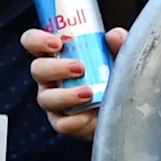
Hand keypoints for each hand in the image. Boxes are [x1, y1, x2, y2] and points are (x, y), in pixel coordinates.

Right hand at [22, 24, 123, 140]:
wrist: (127, 111)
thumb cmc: (114, 78)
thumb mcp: (119, 57)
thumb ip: (118, 44)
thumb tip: (114, 36)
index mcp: (55, 56)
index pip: (32, 42)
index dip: (37, 40)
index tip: (58, 43)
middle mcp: (49, 78)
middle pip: (37, 69)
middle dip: (56, 67)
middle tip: (80, 68)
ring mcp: (54, 102)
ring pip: (46, 98)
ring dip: (66, 94)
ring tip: (89, 92)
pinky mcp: (63, 123)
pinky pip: (62, 124)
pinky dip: (76, 120)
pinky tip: (90, 115)